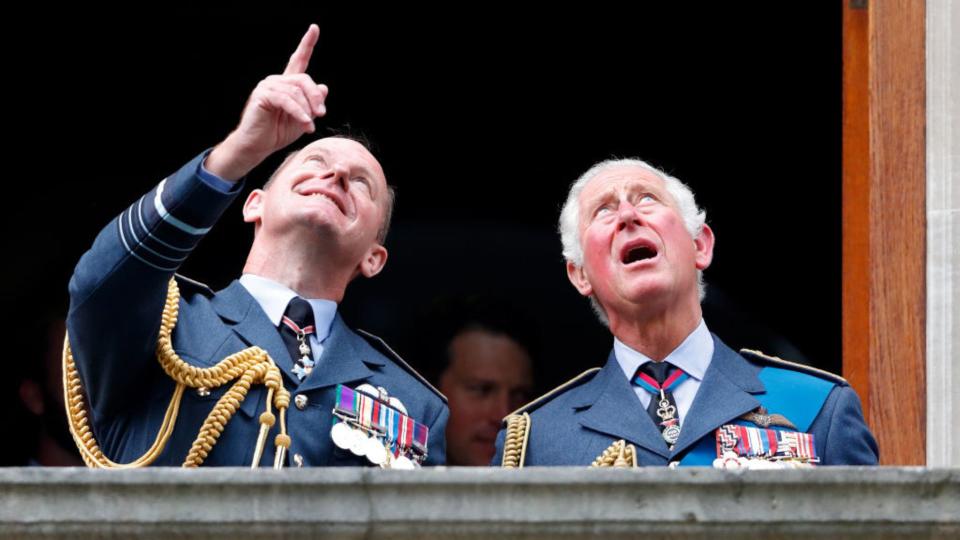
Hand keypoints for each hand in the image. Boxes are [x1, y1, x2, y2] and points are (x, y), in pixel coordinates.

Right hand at [205, 24, 328, 180]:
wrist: (257, 146)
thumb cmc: (277, 133)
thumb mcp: (302, 118)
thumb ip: (312, 104)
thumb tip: (324, 87)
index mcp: (287, 84)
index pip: (298, 60)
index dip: (307, 44)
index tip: (314, 28)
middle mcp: (277, 81)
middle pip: (304, 80)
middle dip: (315, 97)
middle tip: (322, 114)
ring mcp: (268, 86)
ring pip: (296, 91)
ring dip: (307, 110)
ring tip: (310, 126)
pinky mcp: (262, 95)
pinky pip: (286, 100)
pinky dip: (298, 112)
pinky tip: (305, 123)